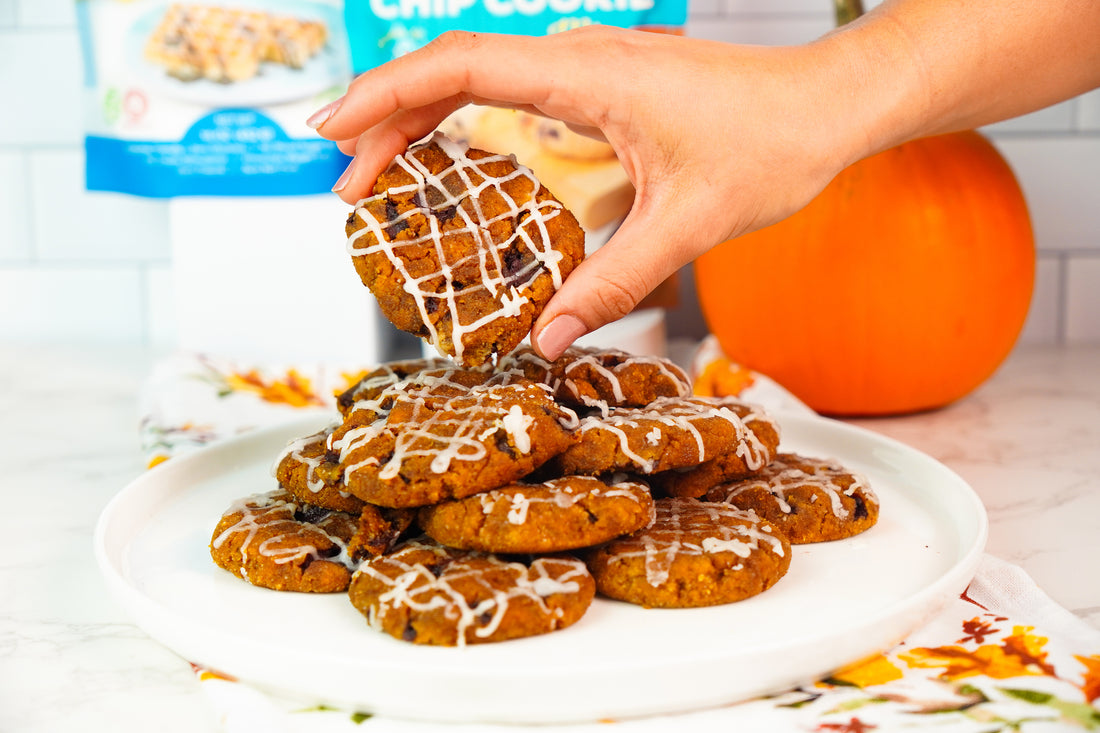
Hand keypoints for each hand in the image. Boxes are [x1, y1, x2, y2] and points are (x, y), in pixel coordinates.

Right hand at [308, 27, 857, 358]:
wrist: (826, 108)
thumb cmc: (772, 144)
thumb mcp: (687, 225)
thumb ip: (613, 284)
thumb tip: (547, 339)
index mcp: (586, 75)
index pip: (458, 68)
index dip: (385, 95)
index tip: (333, 133)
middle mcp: (577, 61)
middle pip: (452, 74)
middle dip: (388, 123)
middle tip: (346, 189)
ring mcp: (588, 72)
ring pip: (480, 84)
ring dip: (424, 126)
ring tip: (382, 183)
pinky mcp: (601, 92)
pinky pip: (516, 102)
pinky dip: (471, 133)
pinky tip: (459, 174)